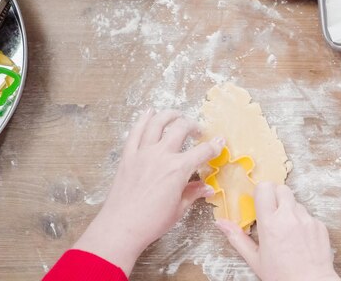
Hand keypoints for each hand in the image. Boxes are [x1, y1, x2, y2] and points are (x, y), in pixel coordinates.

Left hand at [74, 109, 224, 274]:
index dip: (214, 146)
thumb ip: (193, 193)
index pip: (202, 151)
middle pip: (181, 129)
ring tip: (177, 114)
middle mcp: (161, 155)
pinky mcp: (128, 156)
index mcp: (178, 169)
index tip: (220, 141)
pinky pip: (136, 132)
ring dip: (169, 115)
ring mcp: (143, 153)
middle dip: (193, 125)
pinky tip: (148, 112)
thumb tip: (207, 188)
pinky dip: (143, 120)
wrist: (121, 226)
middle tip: (197, 130)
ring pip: (157, 123)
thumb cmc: (151, 222)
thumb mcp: (178, 209)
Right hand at [216, 182, 340, 280]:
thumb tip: (220, 223)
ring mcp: (306, 220)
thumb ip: (237, 237)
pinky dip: (302, 221)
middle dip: (276, 196)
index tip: (259, 203)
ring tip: (287, 230)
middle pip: (281, 188)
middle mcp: (289, 217)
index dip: (261, 193)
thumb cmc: (281, 275)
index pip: (264, 188)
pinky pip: (308, 214)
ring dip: (289, 210)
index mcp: (270, 224)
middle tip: (272, 213)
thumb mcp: (254, 259)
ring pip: (295, 201)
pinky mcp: (319, 225)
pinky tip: (299, 238)